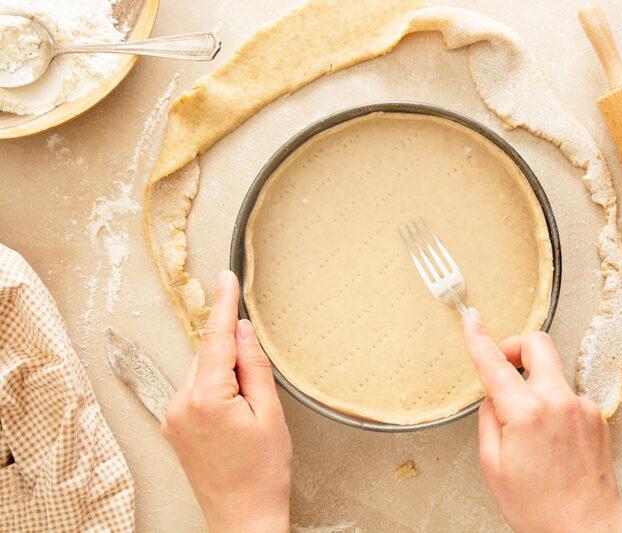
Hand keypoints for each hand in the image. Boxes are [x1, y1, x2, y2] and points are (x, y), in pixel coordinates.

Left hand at [161, 271, 291, 532]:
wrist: (243, 517)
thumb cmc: (262, 473)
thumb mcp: (269, 413)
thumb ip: (253, 366)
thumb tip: (242, 331)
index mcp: (206, 398)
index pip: (214, 338)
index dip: (223, 305)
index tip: (226, 278)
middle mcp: (180, 404)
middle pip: (207, 354)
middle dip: (232, 353)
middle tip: (259, 388)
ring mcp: (173, 417)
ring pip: (201, 371)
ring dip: (224, 373)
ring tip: (249, 410)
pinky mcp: (174, 427)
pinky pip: (194, 389)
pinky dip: (215, 387)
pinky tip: (235, 410)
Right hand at [462, 309, 621, 532]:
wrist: (586, 530)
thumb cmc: (540, 508)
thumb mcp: (493, 465)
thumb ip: (489, 419)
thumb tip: (493, 395)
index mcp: (527, 413)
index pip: (495, 364)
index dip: (478, 338)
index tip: (470, 320)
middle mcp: (559, 401)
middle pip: (538, 344)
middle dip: (515, 346)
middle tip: (503, 365)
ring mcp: (583, 407)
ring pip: (552, 373)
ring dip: (534, 384)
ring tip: (529, 428)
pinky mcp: (597, 416)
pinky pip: (566, 396)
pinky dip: (552, 405)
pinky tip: (550, 439)